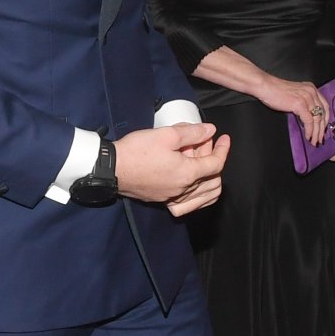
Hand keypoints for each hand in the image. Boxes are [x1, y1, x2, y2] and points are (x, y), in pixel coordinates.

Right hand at [115, 124, 230, 217]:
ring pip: (203, 196)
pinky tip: (194, 186)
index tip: (223, 138)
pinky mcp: (162, 200)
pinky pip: (188, 205)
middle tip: (206, 143)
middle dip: (214, 160)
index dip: (223, 149)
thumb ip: (192, 132)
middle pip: (212, 180)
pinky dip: (198, 196)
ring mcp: (172, 197)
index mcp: (187, 173)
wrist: (111, 168)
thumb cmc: (137, 151)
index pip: (216, 164)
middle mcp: (183, 189)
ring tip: (201, 161)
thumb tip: (211, 130)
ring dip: (208, 178)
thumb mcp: (166, 134)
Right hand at [254, 73, 329, 145]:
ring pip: (317, 119)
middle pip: (322, 113)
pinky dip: (310, 130)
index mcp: (311, 88)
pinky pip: (309, 121)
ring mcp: (307, 98)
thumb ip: (303, 102)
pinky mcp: (300, 104)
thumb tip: (307, 118)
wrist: (266, 86)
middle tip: (320, 139)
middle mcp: (312, 92)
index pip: (325, 106)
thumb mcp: (295, 94)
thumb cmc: (275, 91)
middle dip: (322, 129)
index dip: (326, 119)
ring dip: (316, 132)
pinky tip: (308, 136)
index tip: (323, 129)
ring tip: (314, 141)